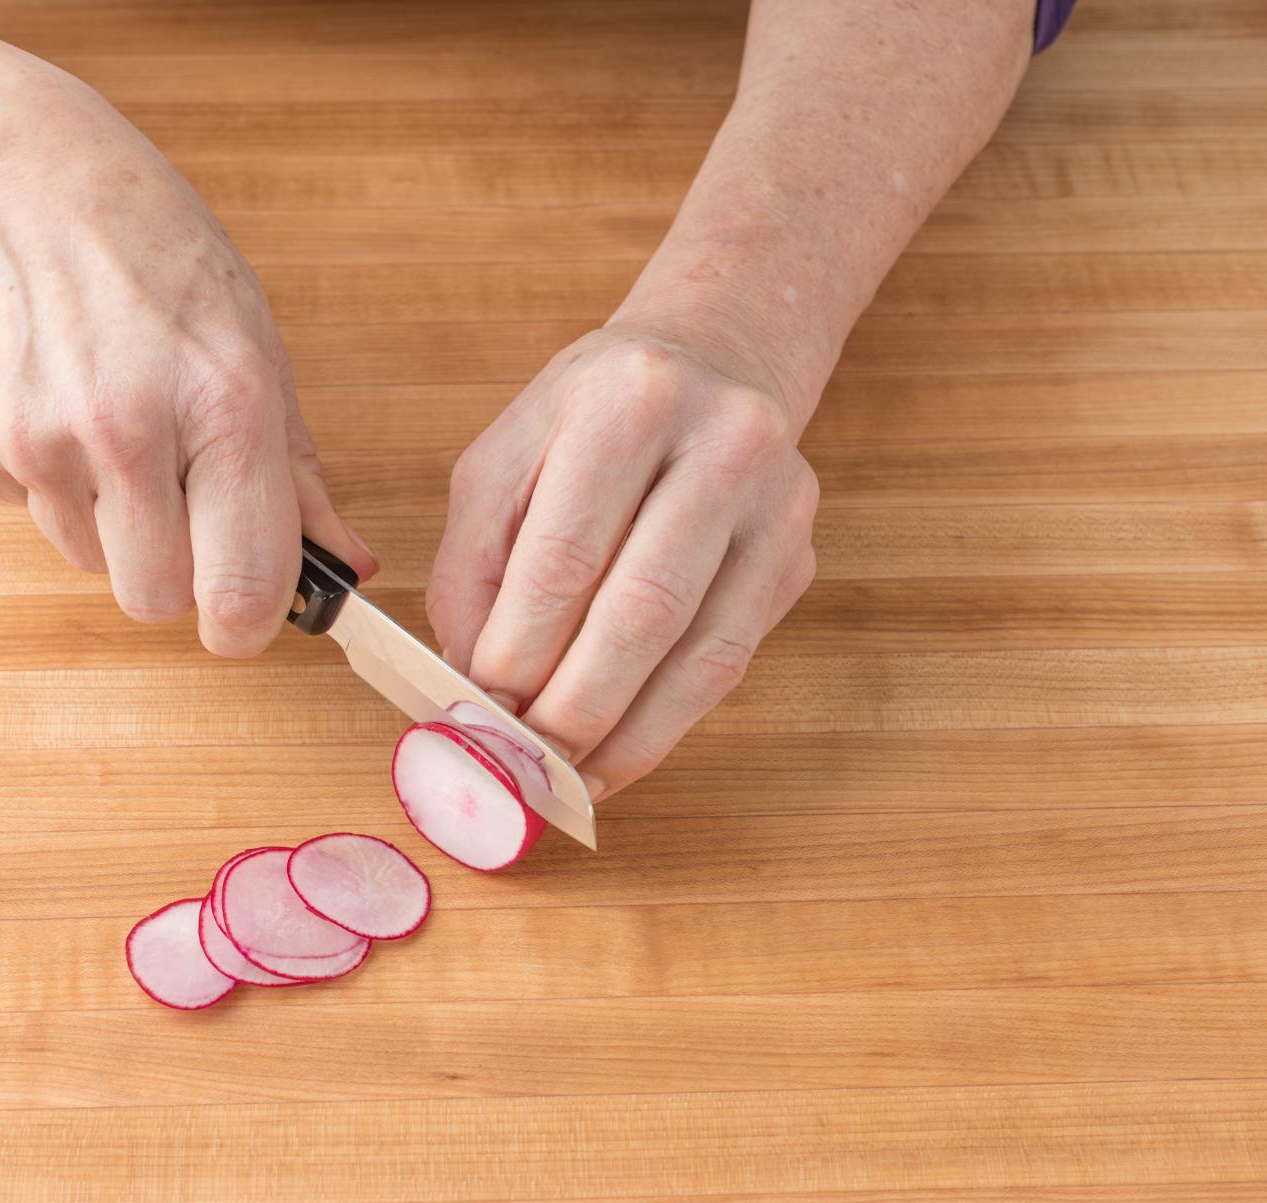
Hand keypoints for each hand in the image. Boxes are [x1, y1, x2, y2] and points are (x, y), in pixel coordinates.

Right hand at [0, 73, 374, 654]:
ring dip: (106, 517)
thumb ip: (296, 472)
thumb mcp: (251, 338)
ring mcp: (34, 433)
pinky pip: (23, 511)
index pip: (242, 585)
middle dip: (172, 571)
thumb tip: (347, 568)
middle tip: (172, 503)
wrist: (3, 170)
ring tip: (104, 418)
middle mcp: (126, 425)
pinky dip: (42, 478)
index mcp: (223, 402)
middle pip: (155, 598)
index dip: (246, 622)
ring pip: (88, 560)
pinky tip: (48, 397)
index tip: (243, 617)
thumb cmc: (147, 250)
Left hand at [426, 327, 817, 800]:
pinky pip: (729, 662)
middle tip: (520, 764)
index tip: (477, 712)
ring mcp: (777, 503)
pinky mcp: (798, 556)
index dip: (519, 649)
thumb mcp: (505, 459)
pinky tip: (616, 756)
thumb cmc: (589, 418)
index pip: (566, 553)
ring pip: (702, 651)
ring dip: (625, 734)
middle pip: (643, 608)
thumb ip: (475, 567)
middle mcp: (721, 442)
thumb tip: (467, 684)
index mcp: (629, 400)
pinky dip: (666, 724)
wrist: (714, 359)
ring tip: (565, 778)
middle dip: (573, 705)